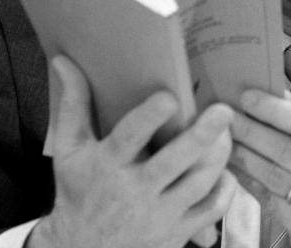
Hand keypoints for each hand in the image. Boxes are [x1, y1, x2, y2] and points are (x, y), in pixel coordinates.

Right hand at [28, 55, 237, 247]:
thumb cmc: (79, 190)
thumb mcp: (70, 149)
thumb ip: (73, 103)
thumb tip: (64, 60)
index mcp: (107, 165)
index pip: (130, 138)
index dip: (150, 116)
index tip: (169, 96)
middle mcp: (134, 191)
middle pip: (174, 162)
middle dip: (202, 135)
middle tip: (223, 111)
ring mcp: (158, 215)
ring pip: (198, 184)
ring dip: (218, 157)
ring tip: (227, 133)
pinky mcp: (175, 233)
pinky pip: (210, 211)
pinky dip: (224, 190)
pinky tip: (225, 171)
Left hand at [229, 90, 290, 247]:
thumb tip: (270, 93)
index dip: (275, 110)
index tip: (246, 97)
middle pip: (287, 150)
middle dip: (250, 131)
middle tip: (225, 117)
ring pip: (273, 176)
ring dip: (243, 156)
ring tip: (224, 140)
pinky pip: (270, 201)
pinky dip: (250, 181)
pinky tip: (236, 168)